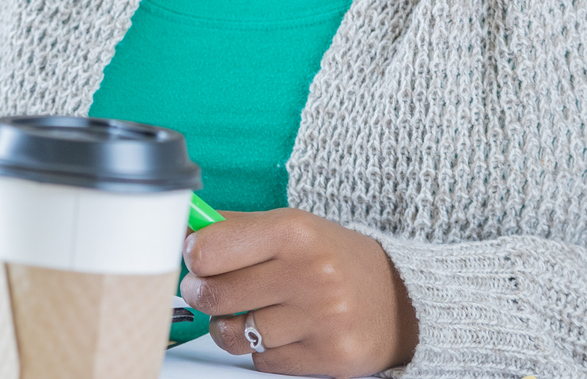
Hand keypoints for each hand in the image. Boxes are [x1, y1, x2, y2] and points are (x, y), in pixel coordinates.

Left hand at [181, 208, 417, 376]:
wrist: (403, 299)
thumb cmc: (334, 258)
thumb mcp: (292, 226)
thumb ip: (235, 227)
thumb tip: (183, 229)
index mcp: (294, 232)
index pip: (208, 250)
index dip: (194, 257)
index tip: (198, 259)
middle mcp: (310, 274)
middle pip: (214, 295)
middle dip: (201, 294)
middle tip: (207, 290)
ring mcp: (322, 320)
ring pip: (234, 335)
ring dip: (229, 327)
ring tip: (244, 314)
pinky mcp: (329, 358)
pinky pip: (262, 361)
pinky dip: (261, 350)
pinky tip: (281, 332)